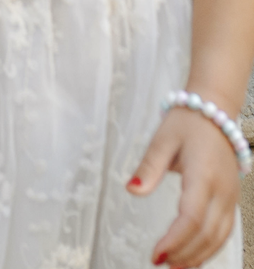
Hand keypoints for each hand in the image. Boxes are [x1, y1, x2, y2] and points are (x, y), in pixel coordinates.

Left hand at [129, 104, 240, 267]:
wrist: (215, 110)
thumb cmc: (187, 123)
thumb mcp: (162, 139)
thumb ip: (149, 166)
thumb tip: (131, 189)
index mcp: (204, 175)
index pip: (192, 217)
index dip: (175, 240)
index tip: (156, 254)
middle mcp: (222, 191)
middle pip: (207, 233)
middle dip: (184, 253)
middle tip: (160, 262)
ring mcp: (230, 197)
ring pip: (219, 237)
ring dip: (198, 256)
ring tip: (174, 267)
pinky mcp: (231, 200)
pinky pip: (224, 231)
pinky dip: (210, 248)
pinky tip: (193, 256)